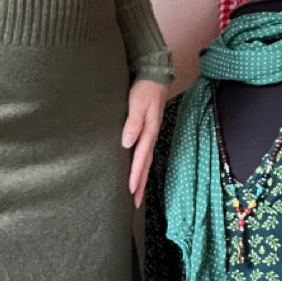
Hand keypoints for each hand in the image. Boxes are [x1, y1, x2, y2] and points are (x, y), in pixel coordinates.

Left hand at [122, 79, 166, 208]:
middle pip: (145, 166)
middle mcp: (150, 137)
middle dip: (140, 185)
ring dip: (141, 179)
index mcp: (149, 132)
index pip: (141, 159)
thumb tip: (127, 143)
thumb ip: (133, 122)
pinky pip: (143, 154)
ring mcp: (149, 135)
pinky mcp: (145, 132)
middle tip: (135, 204)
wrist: (154, 76)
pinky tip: (136, 173)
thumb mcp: (138, 103)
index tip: (131, 191)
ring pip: (144, 162)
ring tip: (136, 195)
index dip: (136, 175)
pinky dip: (140, 167)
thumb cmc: (145, 89)